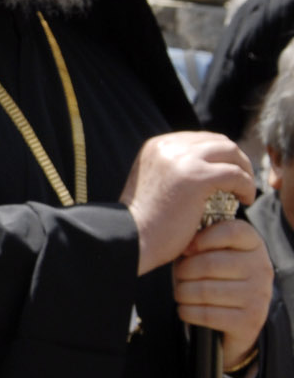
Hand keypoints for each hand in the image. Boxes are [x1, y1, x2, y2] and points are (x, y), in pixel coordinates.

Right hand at [119, 133, 257, 274]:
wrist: (131, 238)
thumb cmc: (143, 222)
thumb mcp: (155, 183)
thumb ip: (174, 169)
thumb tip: (201, 168)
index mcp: (157, 146)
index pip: (201, 139)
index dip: (220, 156)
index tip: (229, 175)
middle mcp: (168, 146)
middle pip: (218, 141)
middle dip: (236, 160)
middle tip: (242, 182)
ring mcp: (182, 159)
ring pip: (231, 153)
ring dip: (244, 171)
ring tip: (245, 191)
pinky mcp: (197, 177)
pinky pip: (236, 174)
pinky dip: (246, 186)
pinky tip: (245, 200)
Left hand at [172, 218, 271, 369]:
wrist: (233, 315)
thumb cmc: (211, 274)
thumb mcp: (208, 250)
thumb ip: (197, 239)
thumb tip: (179, 244)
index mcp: (253, 243)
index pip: (231, 231)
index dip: (201, 239)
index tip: (186, 249)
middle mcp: (261, 268)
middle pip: (209, 264)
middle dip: (182, 271)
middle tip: (180, 276)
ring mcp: (258, 295)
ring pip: (204, 291)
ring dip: (182, 293)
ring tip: (182, 292)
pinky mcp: (250, 321)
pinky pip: (205, 314)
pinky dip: (187, 311)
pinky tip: (187, 308)